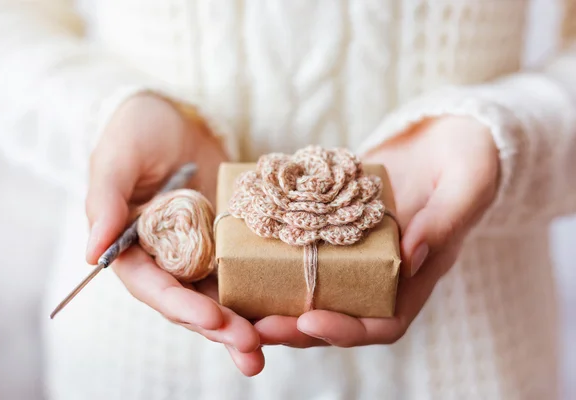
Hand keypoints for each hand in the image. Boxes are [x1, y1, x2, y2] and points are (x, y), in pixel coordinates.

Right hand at [85, 94, 263, 374]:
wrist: (178, 115)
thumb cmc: (137, 131)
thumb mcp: (116, 158)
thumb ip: (104, 201)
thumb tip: (91, 252)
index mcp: (134, 250)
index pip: (154, 288)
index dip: (180, 306)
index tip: (212, 318)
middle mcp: (169, 259)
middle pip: (192, 303)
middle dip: (220, 328)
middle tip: (251, 349)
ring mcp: (203, 253)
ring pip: (223, 297)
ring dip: (245, 323)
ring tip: (272, 343)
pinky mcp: (231, 242)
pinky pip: (248, 270)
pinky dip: (265, 291)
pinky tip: (289, 309)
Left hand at [255, 116, 498, 346]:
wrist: (446, 136)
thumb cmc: (470, 160)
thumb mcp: (466, 187)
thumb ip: (442, 223)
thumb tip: (410, 260)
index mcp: (417, 277)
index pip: (383, 322)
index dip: (346, 330)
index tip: (310, 321)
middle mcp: (382, 272)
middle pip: (338, 316)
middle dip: (297, 327)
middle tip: (257, 327)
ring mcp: (355, 251)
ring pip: (314, 290)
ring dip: (277, 301)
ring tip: (239, 304)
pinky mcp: (335, 226)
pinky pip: (303, 249)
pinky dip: (275, 256)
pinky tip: (244, 252)